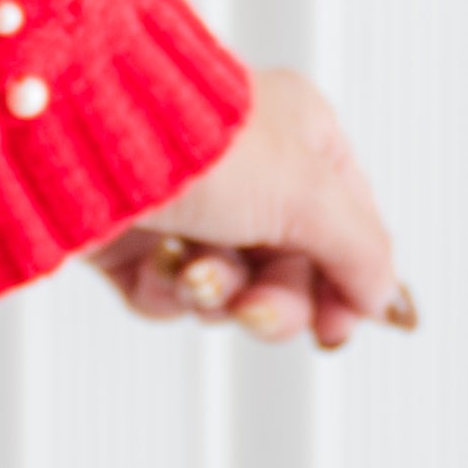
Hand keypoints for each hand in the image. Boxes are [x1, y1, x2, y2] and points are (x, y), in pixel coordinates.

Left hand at [93, 68, 409, 353]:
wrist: (85, 139)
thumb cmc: (202, 145)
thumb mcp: (309, 194)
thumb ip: (361, 250)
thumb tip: (382, 298)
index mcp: (300, 137)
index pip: (349, 225)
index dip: (347, 284)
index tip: (335, 330)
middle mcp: (247, 169)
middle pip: (290, 270)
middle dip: (274, 303)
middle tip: (253, 312)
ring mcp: (187, 203)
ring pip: (229, 289)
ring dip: (216, 295)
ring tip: (194, 274)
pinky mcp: (132, 235)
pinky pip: (168, 294)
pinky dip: (164, 293)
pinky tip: (155, 266)